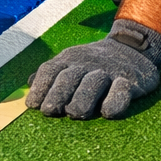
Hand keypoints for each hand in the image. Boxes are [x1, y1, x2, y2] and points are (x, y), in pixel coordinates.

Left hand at [26, 18, 160, 119]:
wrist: (132, 46)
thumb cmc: (93, 62)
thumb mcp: (70, 62)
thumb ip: (51, 74)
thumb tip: (29, 84)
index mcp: (68, 60)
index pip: (50, 71)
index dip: (40, 87)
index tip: (32, 105)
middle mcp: (86, 64)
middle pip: (68, 78)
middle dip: (57, 94)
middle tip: (49, 111)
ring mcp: (109, 71)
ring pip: (93, 84)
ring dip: (82, 100)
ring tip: (74, 113)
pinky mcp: (131, 80)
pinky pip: (122, 91)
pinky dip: (114, 102)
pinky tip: (107, 113)